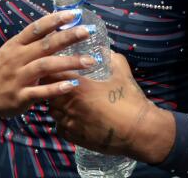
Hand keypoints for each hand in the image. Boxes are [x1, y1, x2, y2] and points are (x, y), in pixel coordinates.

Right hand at [0, 10, 97, 130]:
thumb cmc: (1, 69)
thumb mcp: (12, 50)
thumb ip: (33, 42)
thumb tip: (59, 27)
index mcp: (16, 44)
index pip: (37, 28)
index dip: (55, 19)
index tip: (74, 13)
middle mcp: (18, 58)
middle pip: (45, 45)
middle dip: (67, 37)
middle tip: (87, 32)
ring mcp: (18, 77)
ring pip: (45, 66)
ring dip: (68, 62)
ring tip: (90, 61)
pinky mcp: (20, 97)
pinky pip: (40, 92)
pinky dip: (56, 88)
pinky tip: (72, 85)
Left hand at [48, 53, 174, 163]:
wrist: (138, 131)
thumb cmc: (130, 99)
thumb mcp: (122, 71)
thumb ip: (110, 57)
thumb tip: (103, 49)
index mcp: (79, 87)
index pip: (53, 74)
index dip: (53, 69)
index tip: (57, 65)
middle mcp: (70, 105)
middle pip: (49, 92)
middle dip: (53, 85)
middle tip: (61, 80)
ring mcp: (70, 123)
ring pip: (52, 110)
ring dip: (56, 102)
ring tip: (67, 98)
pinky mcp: (74, 137)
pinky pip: (59, 126)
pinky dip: (62, 120)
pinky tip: (71, 115)